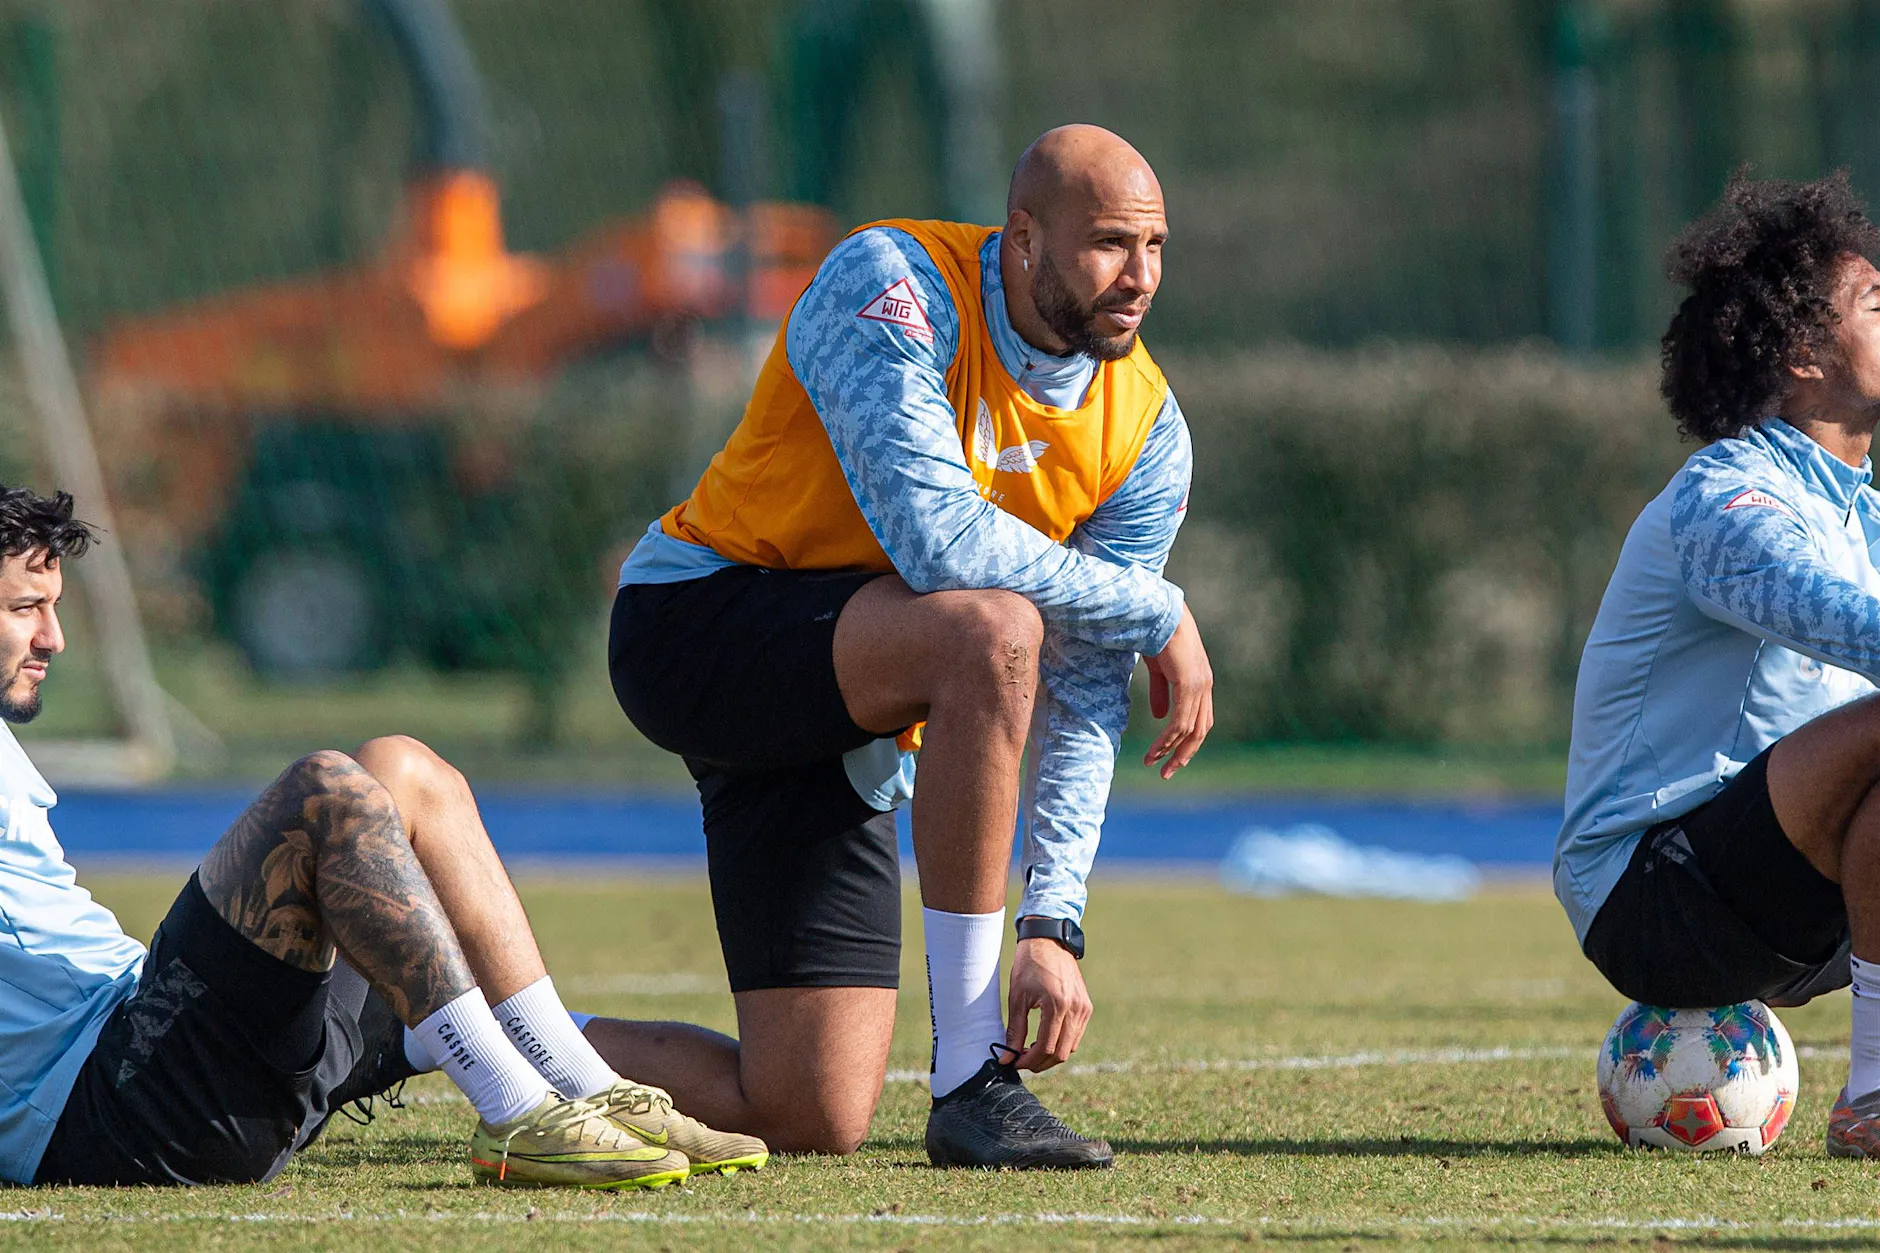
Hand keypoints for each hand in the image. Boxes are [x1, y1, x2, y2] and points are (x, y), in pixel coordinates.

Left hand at [1005, 933, 1092, 1070]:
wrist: (1048, 940)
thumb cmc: (1029, 965)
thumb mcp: (1017, 998)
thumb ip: (1014, 1031)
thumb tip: (1008, 1057)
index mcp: (1057, 1005)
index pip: (1047, 1047)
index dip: (1029, 1061)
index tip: (1015, 1062)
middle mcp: (1075, 1008)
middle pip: (1061, 1053)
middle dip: (1041, 1062)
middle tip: (1022, 1060)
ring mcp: (1084, 1008)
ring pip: (1071, 1047)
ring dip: (1052, 1054)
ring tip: (1031, 1049)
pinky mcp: (1086, 1006)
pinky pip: (1076, 1035)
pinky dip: (1062, 1042)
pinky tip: (1045, 1038)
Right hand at [1143, 603, 1213, 779]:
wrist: (1158, 613)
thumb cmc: (1156, 635)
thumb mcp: (1158, 669)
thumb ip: (1161, 692)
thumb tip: (1159, 716)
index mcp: (1200, 682)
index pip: (1200, 721)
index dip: (1187, 742)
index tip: (1170, 758)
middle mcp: (1205, 687)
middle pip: (1200, 732)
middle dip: (1183, 755)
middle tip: (1166, 773)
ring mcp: (1199, 686)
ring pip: (1189, 730)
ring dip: (1170, 751)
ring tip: (1153, 764)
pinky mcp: (1189, 685)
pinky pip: (1179, 722)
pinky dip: (1167, 740)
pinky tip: (1156, 750)